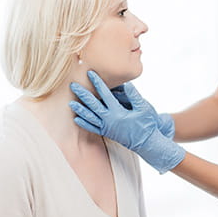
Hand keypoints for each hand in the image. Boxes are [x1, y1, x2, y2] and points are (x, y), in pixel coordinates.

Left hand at [69, 71, 183, 172]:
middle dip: (82, 94)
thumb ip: (134, 96)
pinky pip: (92, 128)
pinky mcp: (107, 133)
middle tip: (73, 85)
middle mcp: (109, 120)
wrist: (146, 143)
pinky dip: (84, 123)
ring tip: (71, 102)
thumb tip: (126, 84)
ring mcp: (107, 128)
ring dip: (80, 109)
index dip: (97, 83)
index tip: (90, 73)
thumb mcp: (144, 108)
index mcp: (118, 112)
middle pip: (92, 104)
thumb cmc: (146, 124)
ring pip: (89, 117)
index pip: (105, 94)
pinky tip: (77, 118)